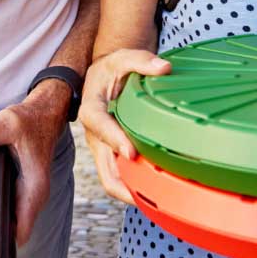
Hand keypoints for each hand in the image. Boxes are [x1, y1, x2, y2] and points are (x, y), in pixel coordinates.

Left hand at [0, 82, 70, 246]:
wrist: (44, 114)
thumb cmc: (30, 121)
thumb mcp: (6, 123)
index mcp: (34, 187)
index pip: (20, 231)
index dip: (3, 242)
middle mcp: (33, 195)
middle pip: (12, 228)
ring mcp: (27, 193)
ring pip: (9, 217)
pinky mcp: (20, 187)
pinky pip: (6, 204)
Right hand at [78, 49, 169, 204]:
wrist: (102, 76)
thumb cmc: (112, 68)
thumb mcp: (122, 57)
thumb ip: (142, 60)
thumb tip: (165, 68)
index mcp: (91, 109)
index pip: (99, 126)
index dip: (114, 140)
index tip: (131, 152)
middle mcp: (95, 135)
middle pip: (104, 170)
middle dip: (125, 187)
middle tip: (153, 195)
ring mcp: (103, 148)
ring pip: (113, 179)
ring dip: (134, 192)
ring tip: (162, 200)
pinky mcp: (112, 154)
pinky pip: (121, 176)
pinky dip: (137, 186)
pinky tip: (160, 190)